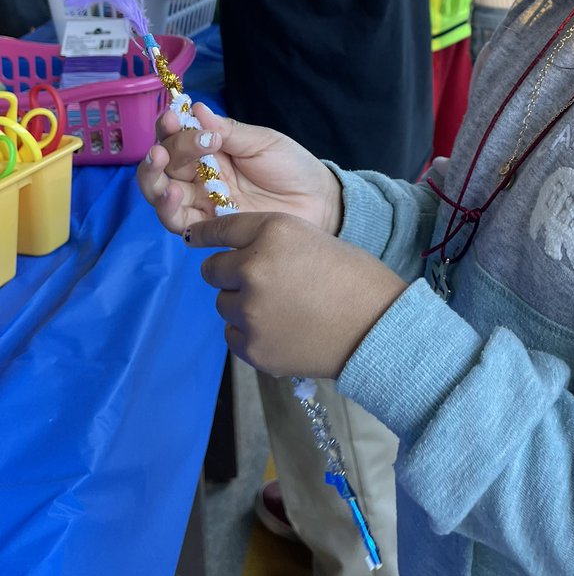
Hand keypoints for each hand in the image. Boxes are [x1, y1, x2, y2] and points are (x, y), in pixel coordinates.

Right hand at [138, 103, 343, 235]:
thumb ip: (228, 131)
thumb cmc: (291, 167)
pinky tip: (174, 194)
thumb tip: (195, 109)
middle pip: (162, 166)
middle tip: (165, 148)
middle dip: (158, 154)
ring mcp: (202, 202)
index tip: (173, 117)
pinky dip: (168, 208)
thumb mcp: (262, 142)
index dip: (169, 127)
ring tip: (162, 166)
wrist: (318, 200)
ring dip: (153, 180)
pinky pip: (179, 222)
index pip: (176, 137)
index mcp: (209, 151)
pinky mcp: (210, 227)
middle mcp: (199, 176)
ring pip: (160, 194)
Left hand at [187, 212, 406, 376]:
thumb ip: (269, 243)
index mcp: (272, 232)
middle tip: (259, 283)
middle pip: (212, 270)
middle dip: (229, 275)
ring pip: (223, 304)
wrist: (378, 327)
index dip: (205, 234)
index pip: (221, 228)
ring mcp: (249, 311)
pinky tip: (281, 330)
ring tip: (280, 309)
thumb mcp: (310, 239)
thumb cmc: (354, 278)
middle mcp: (253, 267)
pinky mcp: (252, 347)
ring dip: (241, 305)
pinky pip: (232, 335)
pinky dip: (250, 333)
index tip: (194, 238)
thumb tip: (234, 258)